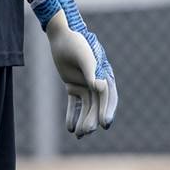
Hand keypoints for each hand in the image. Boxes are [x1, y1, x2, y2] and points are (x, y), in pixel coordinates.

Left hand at [31, 0, 117, 137]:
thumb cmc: (75, 42)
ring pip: (86, 107)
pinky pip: (75, 103)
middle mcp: (97, 81)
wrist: (60, 34)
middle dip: (92, 119)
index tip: (104, 124)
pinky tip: (70, 128)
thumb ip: (91, 71)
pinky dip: (73, 115)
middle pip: (97, 104)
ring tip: (78, 134)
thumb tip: (100, 87)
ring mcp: (85, 84)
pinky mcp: (73, 85)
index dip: (107, 110)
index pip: (108, 95)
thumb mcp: (83, 56)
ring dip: (83, 120)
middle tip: (86, 132)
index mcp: (104, 73)